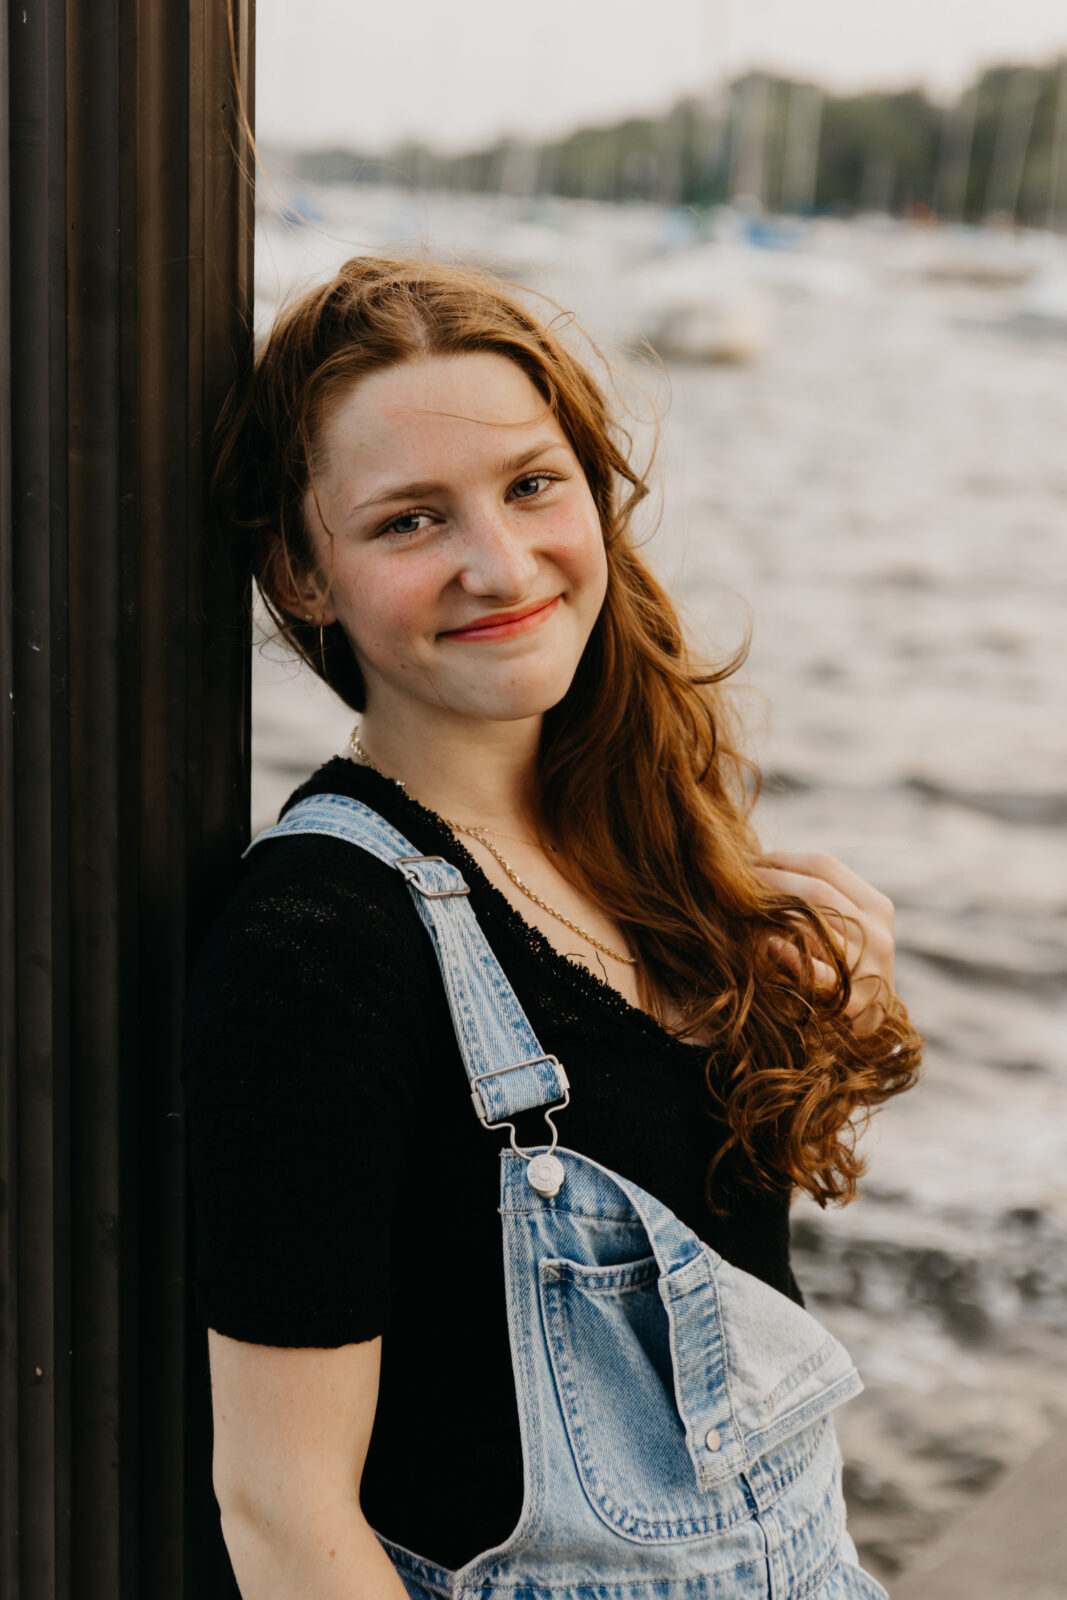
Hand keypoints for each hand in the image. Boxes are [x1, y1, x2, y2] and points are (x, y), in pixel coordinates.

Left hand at [753, 851, 895, 1036]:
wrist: (872, 1021)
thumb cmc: (848, 962)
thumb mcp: (849, 924)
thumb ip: (821, 896)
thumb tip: (763, 865)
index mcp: (876, 906)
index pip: (825, 866)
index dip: (783, 859)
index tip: (751, 861)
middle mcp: (877, 932)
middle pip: (817, 890)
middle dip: (770, 881)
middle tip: (737, 881)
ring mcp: (868, 966)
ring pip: (815, 925)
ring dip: (774, 913)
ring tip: (743, 906)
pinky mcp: (854, 999)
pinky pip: (818, 972)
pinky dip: (789, 955)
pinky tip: (766, 943)